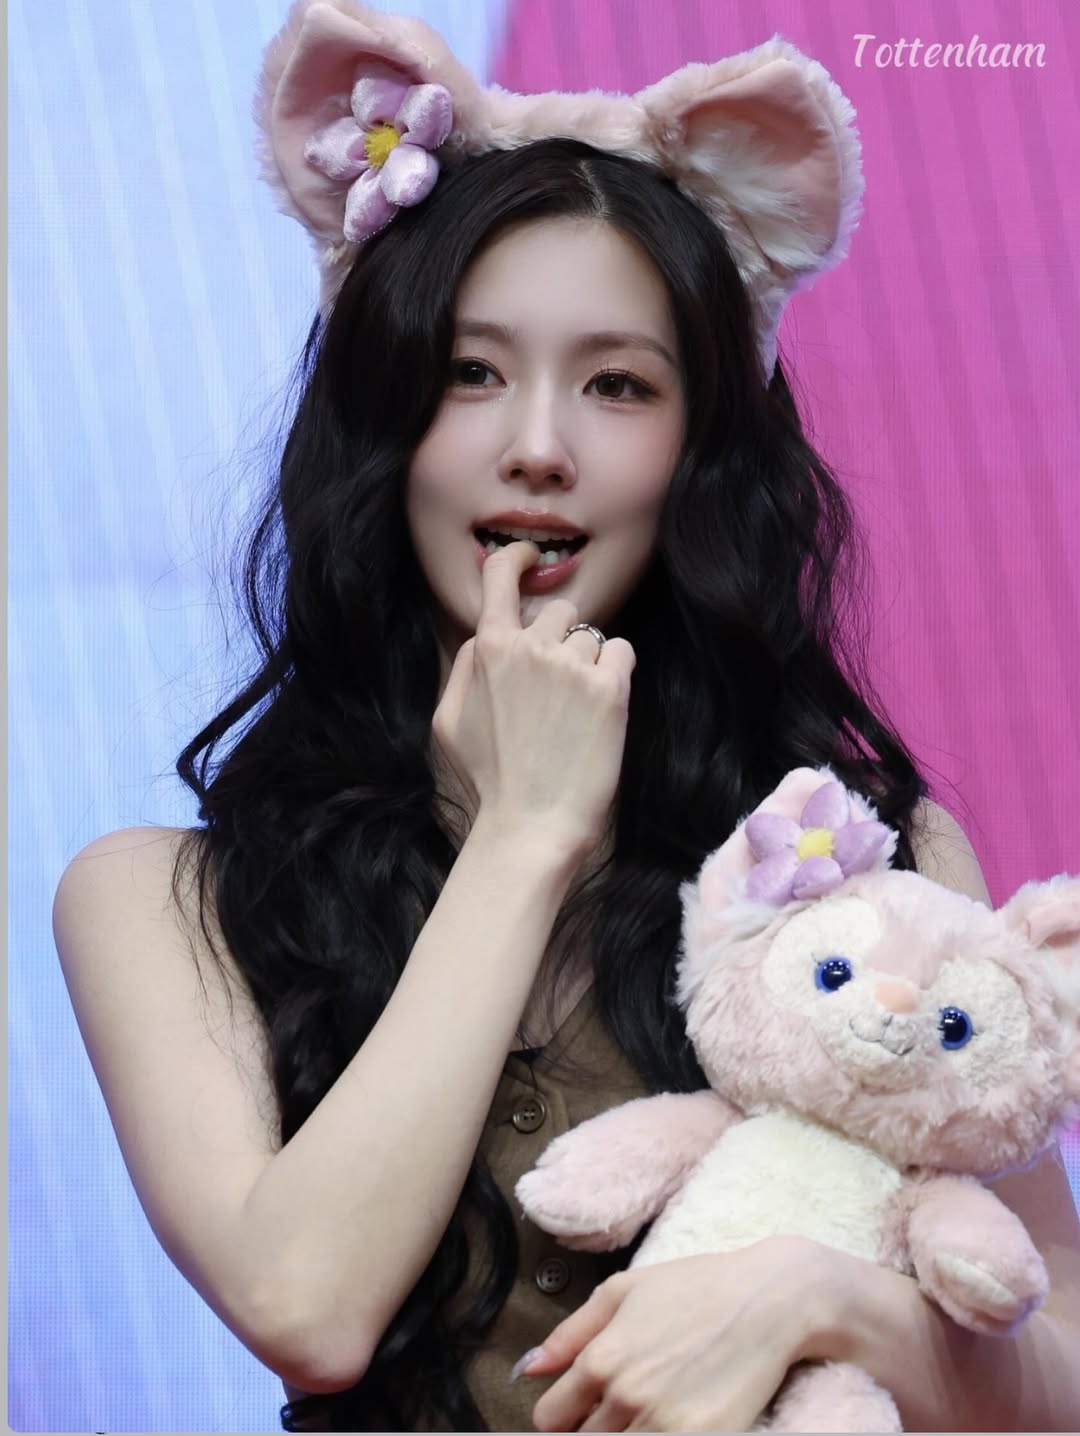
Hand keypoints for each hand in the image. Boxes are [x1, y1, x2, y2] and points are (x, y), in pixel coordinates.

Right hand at [430, 541, 635, 853]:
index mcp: (488, 649)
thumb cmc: (488, 780)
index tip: (528, 556)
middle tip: (554, 688)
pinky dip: (615, 672)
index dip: (516, 559)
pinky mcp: (611, 688)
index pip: (501, 578)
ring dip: (586, 663)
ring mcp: (572, 665)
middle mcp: (531, 647)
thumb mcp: (446, 721)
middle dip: (557, 638)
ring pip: (590, 636)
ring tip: (574, 712)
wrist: (530, 825)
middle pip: (556, 611)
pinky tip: (600, 708)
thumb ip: (463, 668)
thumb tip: (484, 639)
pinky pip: (621, 651)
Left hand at [516, 1239, 835, 1431]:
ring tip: (639, 1416)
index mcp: (603, 1359)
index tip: (577, 1407)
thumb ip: (571, 1333)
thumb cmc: (698, 1287)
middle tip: (613, 1410)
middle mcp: (628, 1397)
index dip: (561, 1414)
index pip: (550, 1417)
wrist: (770, 1301)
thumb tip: (529, 1368)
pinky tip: (665, 1424)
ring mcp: (665, 1425)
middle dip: (590, 1429)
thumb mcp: (625, 1290)